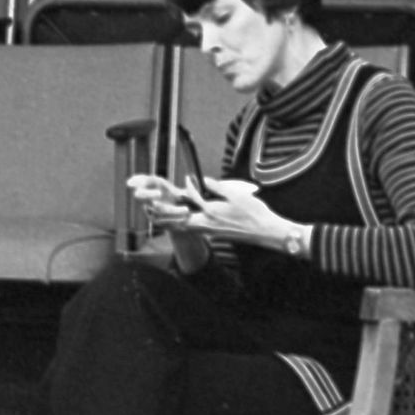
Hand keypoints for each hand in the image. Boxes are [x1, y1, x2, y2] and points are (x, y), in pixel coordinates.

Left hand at [126, 174, 288, 246]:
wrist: (265, 231)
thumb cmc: (254, 213)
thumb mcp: (236, 195)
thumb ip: (217, 187)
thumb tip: (205, 180)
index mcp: (211, 212)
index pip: (192, 198)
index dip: (188, 187)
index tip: (186, 179)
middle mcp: (207, 224)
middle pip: (178, 218)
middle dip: (163, 212)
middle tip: (149, 205)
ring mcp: (209, 231)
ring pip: (183, 227)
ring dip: (169, 220)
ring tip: (157, 215)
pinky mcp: (212, 235)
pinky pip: (191, 230)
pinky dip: (181, 225)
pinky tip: (179, 222)